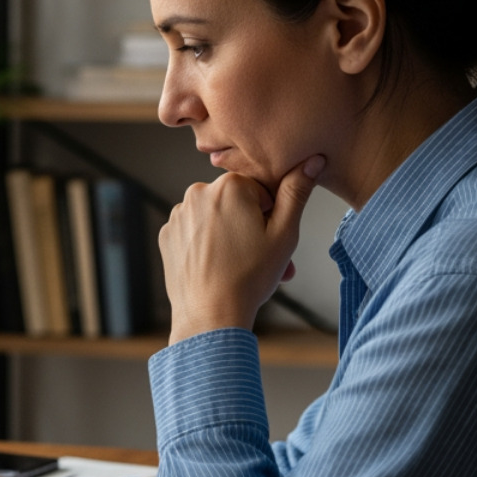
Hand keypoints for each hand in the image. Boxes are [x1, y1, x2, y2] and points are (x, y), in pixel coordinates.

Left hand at [159, 155, 323, 343]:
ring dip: (229, 235)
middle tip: (262, 258)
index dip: (269, 215)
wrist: (211, 316)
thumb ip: (296, 192)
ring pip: (214, 217)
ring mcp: (178, 215)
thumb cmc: (250, 277)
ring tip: (240, 265)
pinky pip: (194, 232)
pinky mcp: (167, 235)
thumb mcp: (284, 233)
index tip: (270, 239)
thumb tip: (310, 160)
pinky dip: (206, 245)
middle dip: (251, 227)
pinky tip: (216, 267)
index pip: (259, 189)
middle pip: (234, 203)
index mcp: (229, 185)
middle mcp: (198, 192)